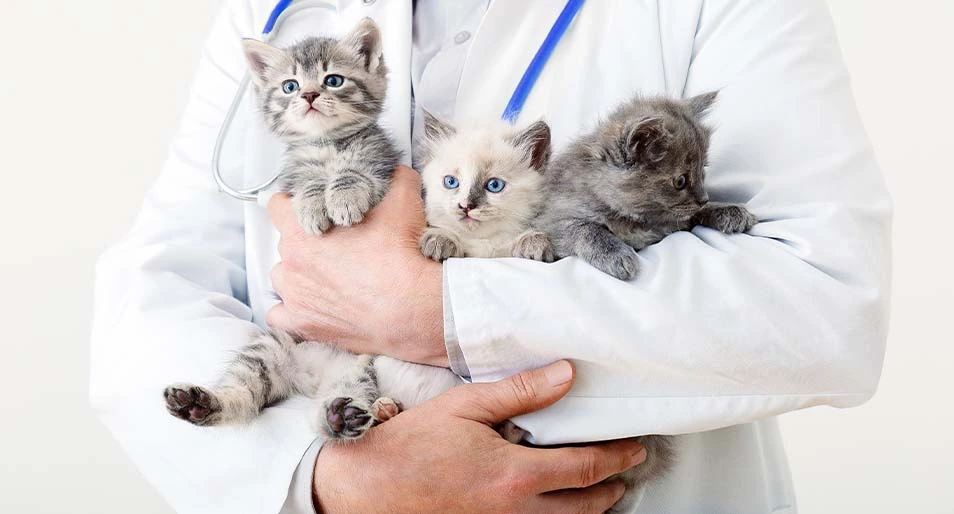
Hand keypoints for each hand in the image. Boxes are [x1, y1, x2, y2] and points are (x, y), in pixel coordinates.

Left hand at [267, 166, 448, 366]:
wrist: (411, 308)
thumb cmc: (401, 256)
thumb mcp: (403, 200)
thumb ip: (393, 178)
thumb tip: (394, 170)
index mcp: (303, 231)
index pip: (278, 207)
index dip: (296, 205)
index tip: (314, 210)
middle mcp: (291, 264)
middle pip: (285, 244)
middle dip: (306, 243)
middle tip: (337, 248)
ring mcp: (295, 297)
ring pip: (283, 279)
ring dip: (299, 277)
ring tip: (329, 279)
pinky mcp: (303, 326)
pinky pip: (280, 316)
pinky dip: (293, 311)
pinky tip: (314, 306)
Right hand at [313, 361, 646, 513]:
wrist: (364, 492)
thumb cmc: (409, 447)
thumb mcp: (465, 406)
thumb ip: (521, 392)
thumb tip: (566, 375)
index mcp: (515, 476)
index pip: (587, 469)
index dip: (618, 458)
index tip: (635, 448)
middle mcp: (515, 513)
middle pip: (586, 508)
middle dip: (612, 489)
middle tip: (626, 472)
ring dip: (589, 509)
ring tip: (600, 492)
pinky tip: (551, 506)